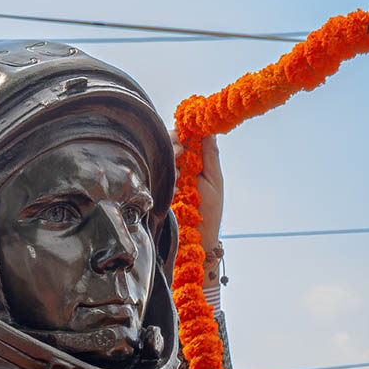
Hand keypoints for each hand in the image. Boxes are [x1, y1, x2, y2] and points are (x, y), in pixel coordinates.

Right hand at [172, 131, 223, 286]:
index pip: (184, 138)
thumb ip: (211, 155)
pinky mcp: (157, 190)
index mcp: (194, 162)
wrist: (199, 238)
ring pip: (160, 157)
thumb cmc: (210, 211)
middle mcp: (178, 167)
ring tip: (179, 174)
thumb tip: (209, 129)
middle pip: (168, 144)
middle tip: (180, 151)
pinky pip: (154, 176)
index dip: (183, 133)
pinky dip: (165, 179)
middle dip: (173, 144)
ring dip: (169, 161)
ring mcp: (166, 178)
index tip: (186, 135)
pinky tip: (174, 188)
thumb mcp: (214, 180)